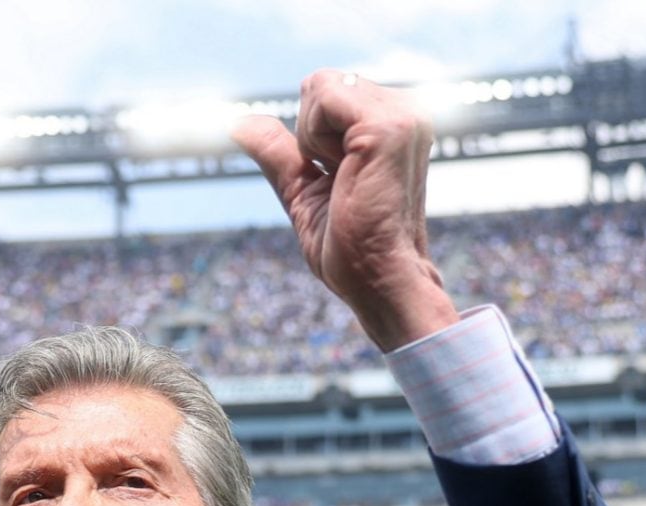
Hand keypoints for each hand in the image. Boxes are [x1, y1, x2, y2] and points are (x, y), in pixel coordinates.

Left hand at [233, 70, 459, 350]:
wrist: (379, 282)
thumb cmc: (352, 250)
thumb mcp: (305, 192)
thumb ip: (280, 154)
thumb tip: (240, 124)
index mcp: (392, 124)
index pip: (325, 93)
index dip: (311, 137)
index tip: (342, 182)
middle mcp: (404, 111)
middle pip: (318, 84)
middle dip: (310, 135)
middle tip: (343, 182)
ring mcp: (402, 115)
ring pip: (319, 87)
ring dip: (313, 139)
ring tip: (347, 179)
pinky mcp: (389, 124)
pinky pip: (322, 98)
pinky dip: (315, 138)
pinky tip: (345, 173)